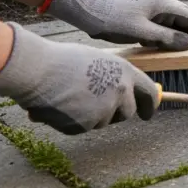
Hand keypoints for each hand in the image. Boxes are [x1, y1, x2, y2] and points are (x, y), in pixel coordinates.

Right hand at [0, 24, 156, 134]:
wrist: (38, 70)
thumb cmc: (63, 60)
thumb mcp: (98, 61)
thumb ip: (113, 77)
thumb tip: (119, 91)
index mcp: (126, 73)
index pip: (149, 93)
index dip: (150, 105)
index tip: (148, 114)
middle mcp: (120, 92)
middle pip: (127, 113)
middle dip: (115, 113)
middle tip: (96, 107)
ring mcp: (104, 110)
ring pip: (102, 121)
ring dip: (90, 115)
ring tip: (70, 97)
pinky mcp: (85, 125)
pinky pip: (81, 128)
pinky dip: (71, 122)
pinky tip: (59, 106)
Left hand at [46, 0, 187, 50]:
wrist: (86, 7)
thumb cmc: (112, 19)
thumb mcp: (141, 32)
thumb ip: (167, 38)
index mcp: (162, 3)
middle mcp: (159, 0)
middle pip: (184, 15)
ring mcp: (150, 3)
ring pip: (172, 18)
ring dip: (180, 31)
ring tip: (185, 46)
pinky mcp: (141, 8)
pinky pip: (161, 20)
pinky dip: (167, 30)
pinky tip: (164, 40)